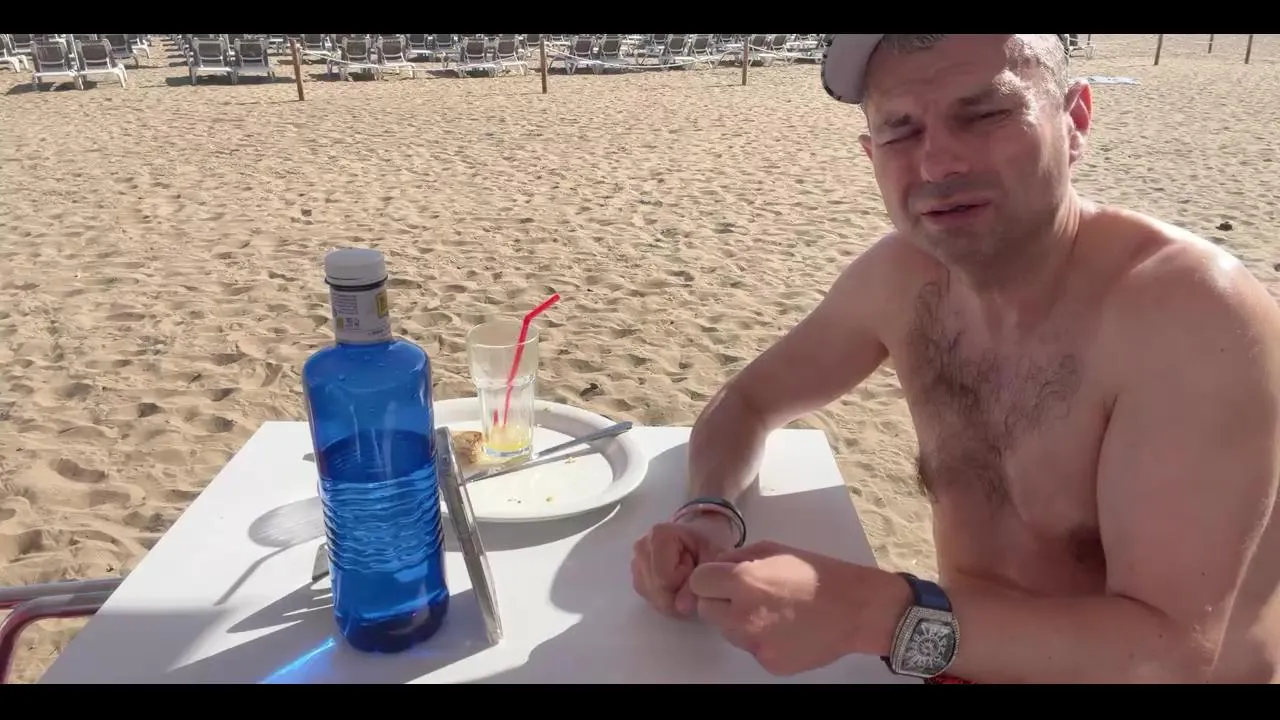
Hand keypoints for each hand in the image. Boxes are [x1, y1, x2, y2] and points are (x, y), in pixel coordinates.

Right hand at [631, 513, 736, 617]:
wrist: (697, 538)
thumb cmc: (706, 545)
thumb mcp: (712, 560)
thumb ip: (700, 582)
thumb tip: (681, 608)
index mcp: (658, 536)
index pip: (664, 579)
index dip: (684, 583)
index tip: (696, 569)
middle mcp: (641, 547)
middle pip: (656, 590)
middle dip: (678, 592)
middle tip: (692, 576)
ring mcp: (635, 562)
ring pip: (652, 596)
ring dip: (673, 596)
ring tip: (685, 578)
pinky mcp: (636, 575)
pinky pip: (650, 598)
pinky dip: (666, 598)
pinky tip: (677, 585)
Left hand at [688, 540, 894, 675]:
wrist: (854, 609)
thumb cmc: (816, 574)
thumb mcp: (773, 549)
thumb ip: (737, 558)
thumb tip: (716, 567)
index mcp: (743, 582)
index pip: (698, 583)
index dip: (710, 579)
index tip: (722, 579)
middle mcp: (743, 616)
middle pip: (705, 610)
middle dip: (719, 601)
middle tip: (745, 595)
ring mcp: (755, 644)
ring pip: (726, 632)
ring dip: (737, 621)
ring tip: (770, 610)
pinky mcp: (768, 663)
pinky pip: (750, 648)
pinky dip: (760, 639)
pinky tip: (783, 627)